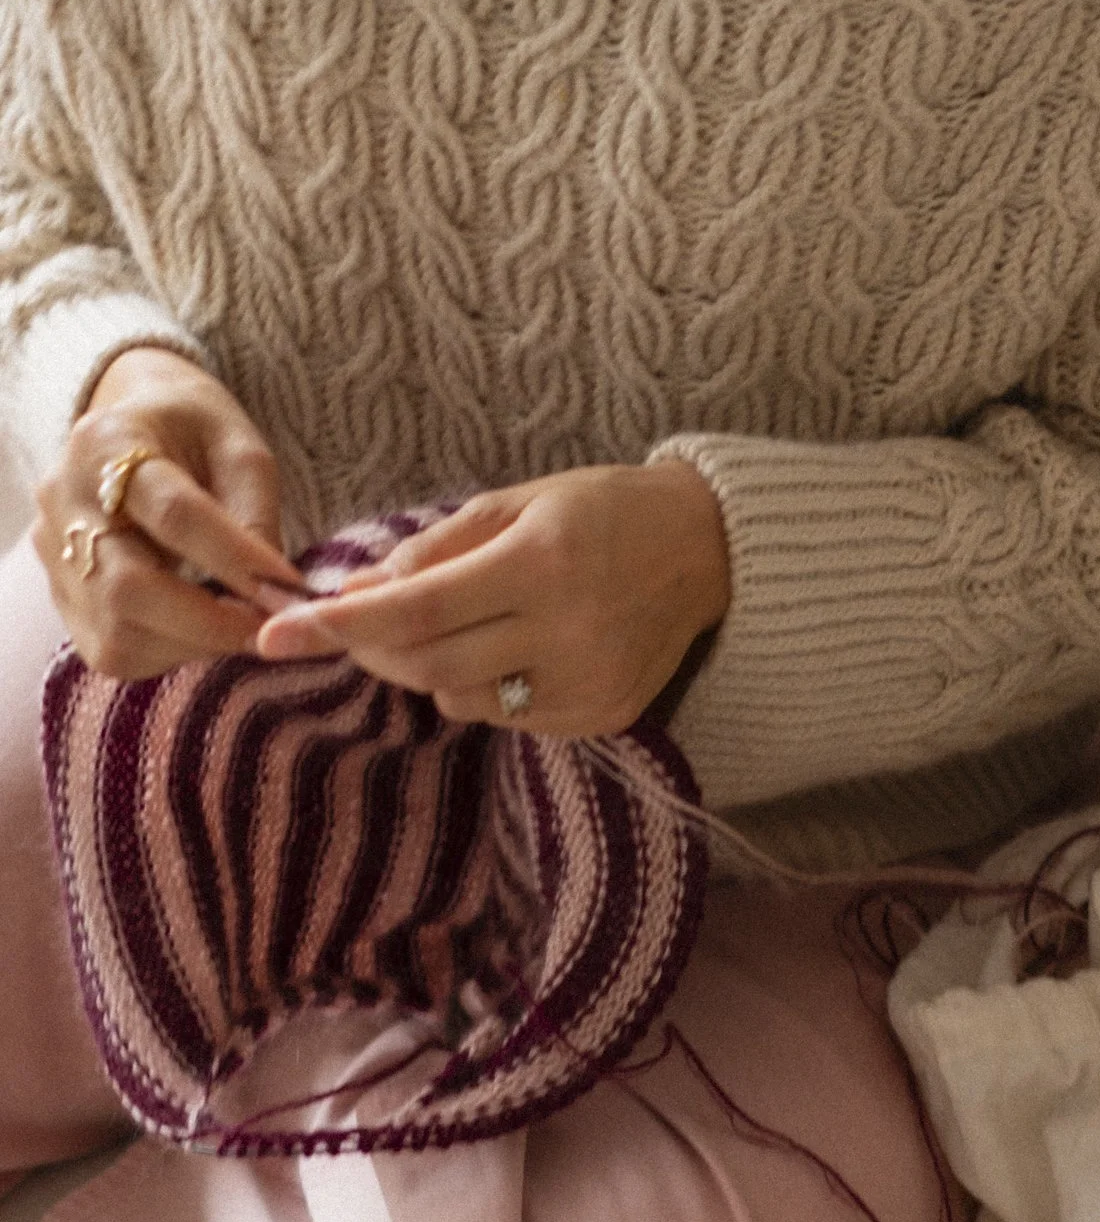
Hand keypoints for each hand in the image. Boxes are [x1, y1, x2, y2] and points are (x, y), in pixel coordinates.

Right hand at [33, 348, 304, 679]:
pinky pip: (110, 648)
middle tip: (273, 630)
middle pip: (128, 587)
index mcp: (108, 442)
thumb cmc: (194, 433)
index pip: (173, 515)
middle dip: (211, 621)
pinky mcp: (58, 593)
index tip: (287, 592)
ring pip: (116, 630)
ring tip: (242, 625)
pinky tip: (202, 627)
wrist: (132, 428)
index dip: (235, 561)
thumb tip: (274, 595)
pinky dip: (168, 651)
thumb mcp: (240, 449)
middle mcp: (63, 499)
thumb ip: (256, 515)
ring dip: (193, 642)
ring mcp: (50, 551)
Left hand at [256, 461, 731, 735]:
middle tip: (361, 624)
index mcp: (539, 563)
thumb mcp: (516, 502)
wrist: (704, 549)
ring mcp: (587, 684)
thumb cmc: (600, 510)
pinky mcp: (602, 717)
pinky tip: (516, 649)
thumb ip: (434, 550)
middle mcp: (566, 631)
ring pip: (462, 701)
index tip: (272, 634)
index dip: (338, 626)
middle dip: (375, 650)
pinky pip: (509, 719)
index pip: (415, 609)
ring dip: (431, 670)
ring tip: (464, 623)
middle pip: (427, 668)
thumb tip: (353, 593)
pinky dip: (485, 688)